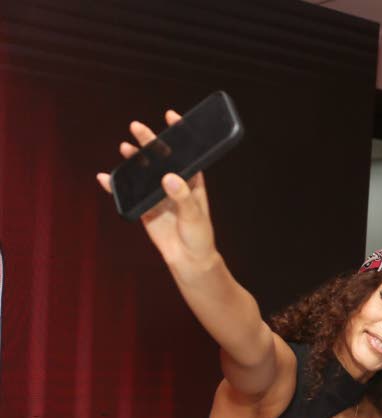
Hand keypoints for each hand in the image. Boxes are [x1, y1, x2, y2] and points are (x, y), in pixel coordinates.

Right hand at [96, 110, 218, 275]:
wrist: (187, 260)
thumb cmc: (199, 236)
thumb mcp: (195, 216)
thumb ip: (183, 197)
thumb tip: (169, 178)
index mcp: (192, 181)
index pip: (186, 153)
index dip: (179, 134)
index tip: (171, 116)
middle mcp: (174, 184)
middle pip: (161, 158)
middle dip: (150, 142)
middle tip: (138, 127)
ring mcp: (158, 193)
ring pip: (143, 172)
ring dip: (134, 159)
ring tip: (126, 148)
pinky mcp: (145, 206)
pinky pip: (128, 193)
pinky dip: (115, 186)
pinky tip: (105, 177)